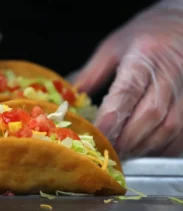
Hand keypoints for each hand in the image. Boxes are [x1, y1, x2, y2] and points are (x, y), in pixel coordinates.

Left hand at [72, 0, 182, 156]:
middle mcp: (169, 74)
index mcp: (144, 56)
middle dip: (126, 139)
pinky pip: (180, 132)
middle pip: (149, 115)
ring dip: (142, 146)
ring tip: (121, 153)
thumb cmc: (144, 35)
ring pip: (168, 128)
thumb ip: (91, 75)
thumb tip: (70, 100)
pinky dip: (161, 146)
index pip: (127, 92)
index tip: (96, 136)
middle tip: (107, 151)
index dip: (111, 119)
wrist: (181, 25)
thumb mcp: (112, 48)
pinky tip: (143, 148)